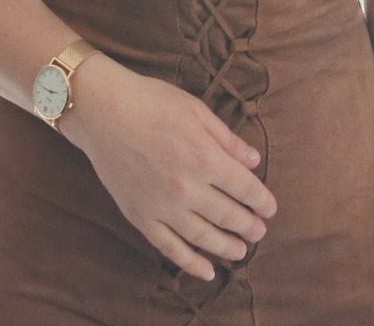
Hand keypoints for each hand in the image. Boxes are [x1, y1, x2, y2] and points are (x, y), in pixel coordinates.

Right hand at [65, 60, 276, 280]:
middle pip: (227, 215)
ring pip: (203, 236)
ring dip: (226, 247)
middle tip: (260, 231)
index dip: (261, 200)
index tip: (270, 208)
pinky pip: (169, 247)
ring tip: (241, 251)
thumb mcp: (196, 110)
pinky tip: (206, 270)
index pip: (244, 187)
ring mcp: (162, 206)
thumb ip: (227, 139)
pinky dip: (189, 262)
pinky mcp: (140, 216)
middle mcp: (187, 188)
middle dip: (248, 225)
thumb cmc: (151, 102)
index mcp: (204, 158)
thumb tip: (254, 161)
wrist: (102, 110)